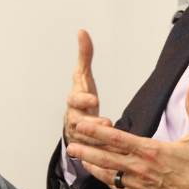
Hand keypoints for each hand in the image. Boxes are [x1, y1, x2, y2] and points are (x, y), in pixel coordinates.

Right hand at [64, 30, 113, 146]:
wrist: (76, 123)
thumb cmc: (82, 98)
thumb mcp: (84, 78)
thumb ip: (85, 56)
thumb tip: (82, 32)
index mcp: (74, 102)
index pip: (74, 100)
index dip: (83, 99)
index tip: (95, 99)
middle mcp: (73, 119)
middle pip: (78, 123)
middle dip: (91, 124)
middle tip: (107, 123)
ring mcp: (78, 136)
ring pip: (85, 141)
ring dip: (98, 142)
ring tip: (113, 141)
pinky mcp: (85, 150)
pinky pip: (92, 154)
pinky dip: (101, 156)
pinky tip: (114, 156)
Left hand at [66, 84, 188, 188]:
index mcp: (152, 151)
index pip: (117, 139)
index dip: (97, 132)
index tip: (82, 125)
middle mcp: (142, 168)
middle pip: (106, 158)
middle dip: (86, 149)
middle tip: (69, 143)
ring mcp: (140, 184)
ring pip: (108, 174)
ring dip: (91, 165)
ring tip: (77, 157)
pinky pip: (118, 187)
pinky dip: (105, 180)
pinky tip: (98, 173)